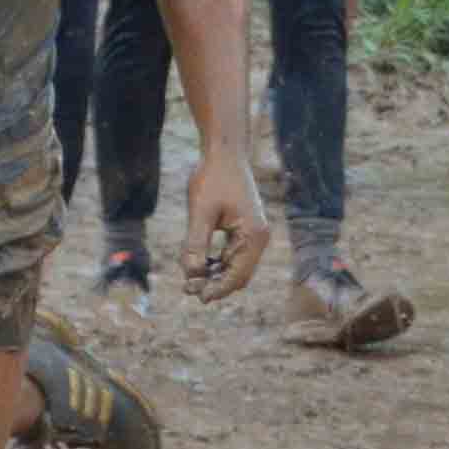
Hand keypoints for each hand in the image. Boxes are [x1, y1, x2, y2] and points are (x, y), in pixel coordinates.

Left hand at [182, 146, 268, 298]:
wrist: (224, 151)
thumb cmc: (212, 177)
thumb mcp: (200, 211)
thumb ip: (195, 244)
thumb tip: (190, 274)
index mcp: (253, 236)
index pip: (238, 276)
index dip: (218, 289)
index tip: (197, 296)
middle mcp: (259, 238)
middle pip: (239, 276)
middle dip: (216, 284)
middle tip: (189, 289)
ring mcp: (254, 235)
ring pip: (236, 267)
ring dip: (215, 275)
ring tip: (191, 279)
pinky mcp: (246, 230)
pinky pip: (233, 255)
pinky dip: (218, 262)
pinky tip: (200, 263)